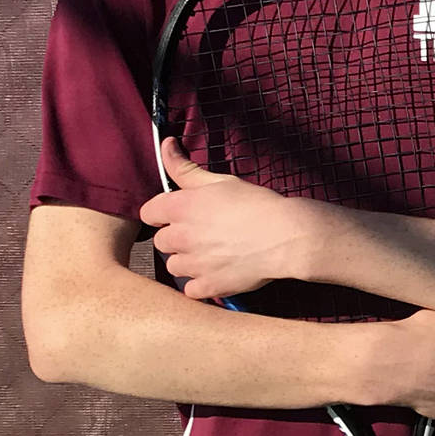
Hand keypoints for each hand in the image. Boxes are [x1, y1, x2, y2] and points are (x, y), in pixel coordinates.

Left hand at [141, 138, 329, 297]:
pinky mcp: (209, 286)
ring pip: (174, 266)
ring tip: (211, 255)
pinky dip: (201, 284)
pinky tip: (216, 273)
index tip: (178, 215)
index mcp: (180, 208)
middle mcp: (181, 237)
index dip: (162, 214)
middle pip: (161, 242)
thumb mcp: (219, 181)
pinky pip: (190, 290)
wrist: (286, 236)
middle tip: (202, 235)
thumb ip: (185, 167)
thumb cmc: (256, 205)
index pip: (148, 213)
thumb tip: (166, 145)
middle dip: (177, 239)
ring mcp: (194, 265)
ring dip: (187, 262)